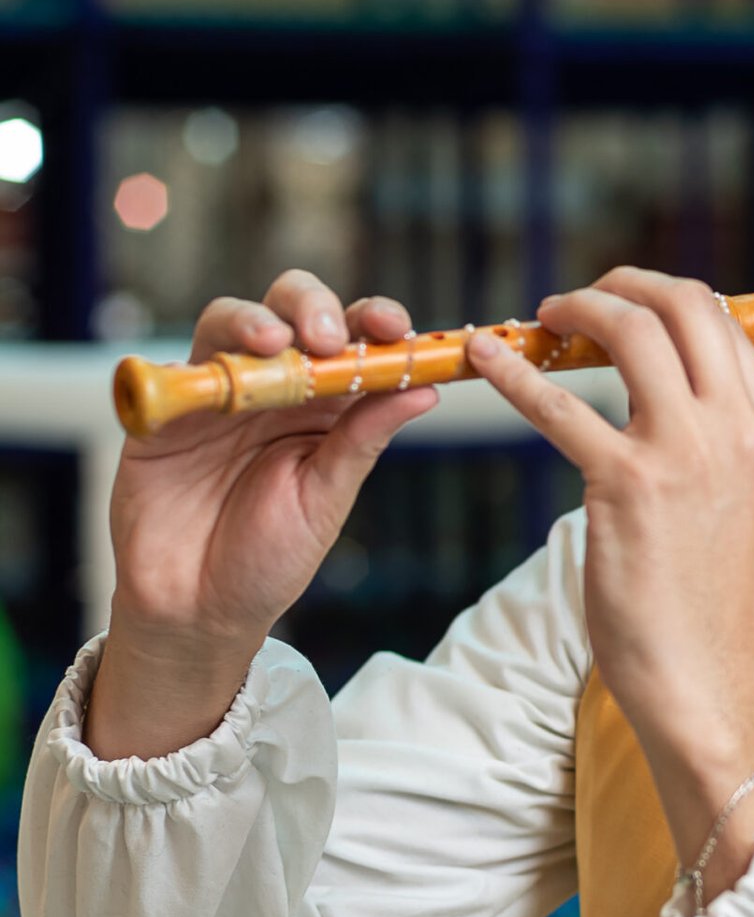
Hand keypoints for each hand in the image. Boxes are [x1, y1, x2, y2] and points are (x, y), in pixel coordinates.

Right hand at [87, 273, 436, 758]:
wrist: (196, 609)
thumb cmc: (267, 560)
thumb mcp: (325, 500)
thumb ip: (362, 440)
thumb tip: (425, 391)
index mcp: (325, 406)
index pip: (354, 341)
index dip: (375, 322)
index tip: (397, 329)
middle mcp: (273, 388)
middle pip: (292, 310)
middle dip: (314, 307)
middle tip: (327, 338)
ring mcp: (217, 393)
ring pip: (232, 321)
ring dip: (254, 320)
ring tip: (273, 344)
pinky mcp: (165, 411)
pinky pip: (174, 368)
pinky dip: (195, 363)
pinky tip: (217, 381)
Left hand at [467, 268, 753, 892]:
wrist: (703, 683)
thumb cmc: (708, 607)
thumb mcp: (744, 507)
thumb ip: (720, 444)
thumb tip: (673, 396)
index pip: (724, 323)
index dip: (665, 299)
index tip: (622, 307)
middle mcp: (740, 430)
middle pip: (684, 304)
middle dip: (622, 284)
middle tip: (576, 301)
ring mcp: (688, 453)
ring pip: (629, 331)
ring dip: (574, 310)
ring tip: (537, 321)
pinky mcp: (628, 485)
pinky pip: (560, 403)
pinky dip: (513, 372)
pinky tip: (484, 359)